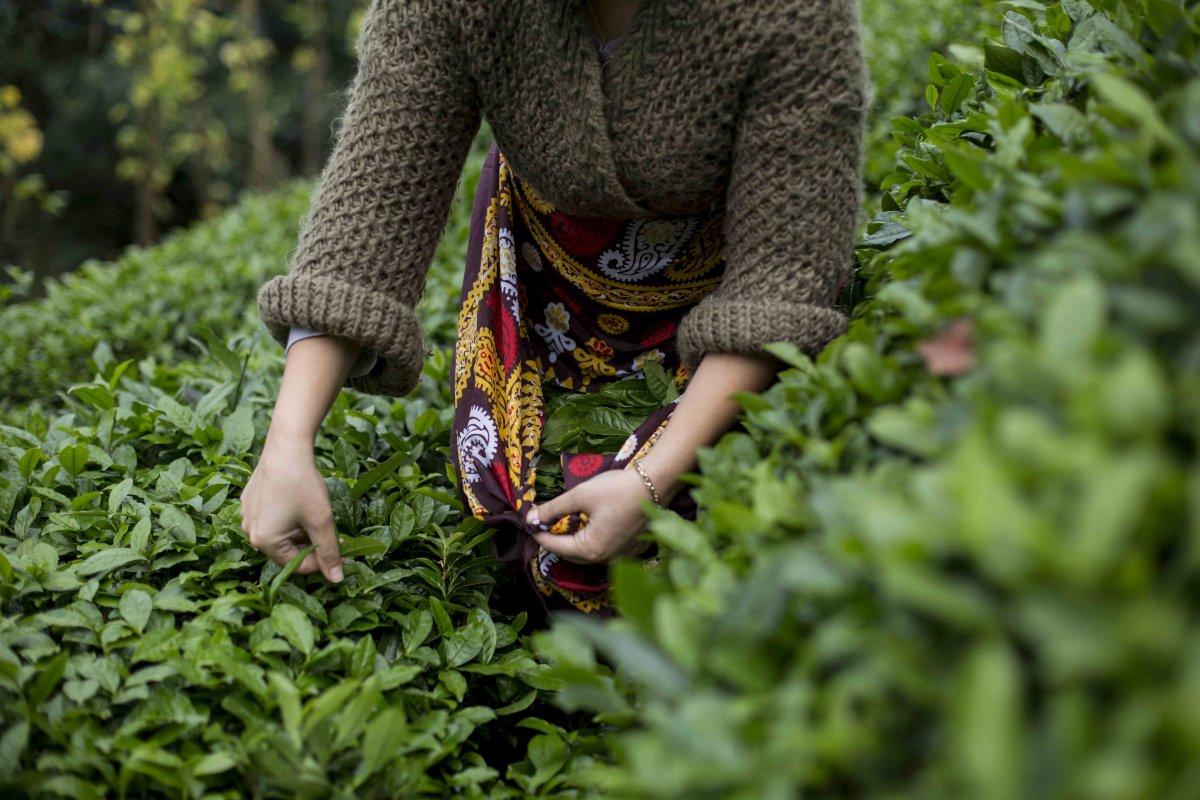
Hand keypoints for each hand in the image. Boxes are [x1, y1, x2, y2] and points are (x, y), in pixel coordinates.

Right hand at [240, 435, 343, 581]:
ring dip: (301, 531)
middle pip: (287, 551)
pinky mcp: (250, 501)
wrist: (286, 447)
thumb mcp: (321, 521)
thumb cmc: (303, 485)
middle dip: (311, 545)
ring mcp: (247, 515)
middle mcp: (249, 532)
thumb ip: (329, 552)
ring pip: (281, 535)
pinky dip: (289, 517)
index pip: (296, 565)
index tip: (340, 551)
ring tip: (317, 515)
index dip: (322, 562)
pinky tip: (301, 502)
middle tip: (332, 532)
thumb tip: (337, 580)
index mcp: (263, 541)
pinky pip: (272, 518)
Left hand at [525, 468, 656, 564]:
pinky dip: (592, 540)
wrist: (655, 484)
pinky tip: (588, 525)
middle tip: (543, 522)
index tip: (528, 522)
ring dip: (573, 540)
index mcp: (590, 549)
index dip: (538, 533)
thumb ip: (552, 508)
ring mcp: (620, 557)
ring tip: (563, 522)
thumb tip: (529, 517)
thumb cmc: (616, 489)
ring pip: (588, 553)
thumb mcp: (579, 496)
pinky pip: (604, 550)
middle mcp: (605, 559)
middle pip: (570, 554)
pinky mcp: (630, 550)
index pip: (555, 546)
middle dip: (555, 539)